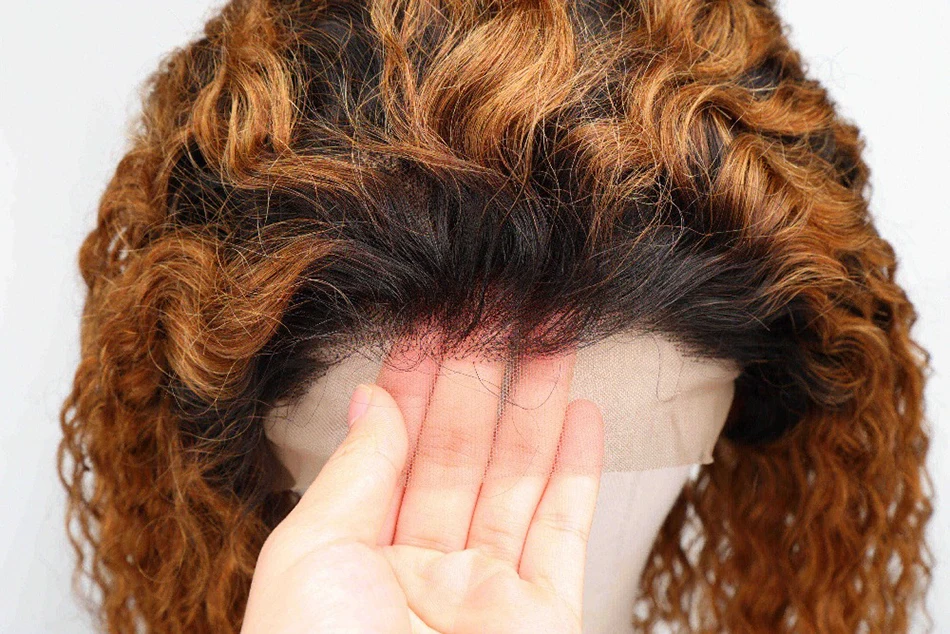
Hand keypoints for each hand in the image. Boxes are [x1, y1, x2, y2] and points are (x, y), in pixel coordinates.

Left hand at [241, 342, 604, 633]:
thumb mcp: (311, 558)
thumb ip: (355, 474)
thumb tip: (375, 399)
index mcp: (357, 555)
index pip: (394, 448)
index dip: (417, 383)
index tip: (434, 319)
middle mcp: (423, 569)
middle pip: (461, 455)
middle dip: (481, 380)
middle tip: (499, 309)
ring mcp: (486, 593)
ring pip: (518, 481)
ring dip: (535, 409)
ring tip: (549, 338)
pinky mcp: (543, 617)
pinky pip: (565, 532)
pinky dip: (577, 473)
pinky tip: (581, 416)